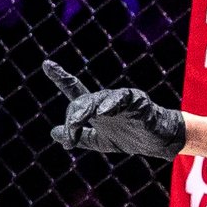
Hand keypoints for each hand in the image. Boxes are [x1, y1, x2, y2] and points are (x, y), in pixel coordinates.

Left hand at [43, 60, 185, 157]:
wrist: (158, 141)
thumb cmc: (130, 136)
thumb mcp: (99, 141)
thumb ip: (80, 136)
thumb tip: (54, 132)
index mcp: (96, 108)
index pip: (76, 91)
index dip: (62, 78)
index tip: (47, 65)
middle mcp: (106, 100)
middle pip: (82, 101)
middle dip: (73, 117)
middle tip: (69, 136)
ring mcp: (122, 100)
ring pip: (98, 100)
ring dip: (85, 112)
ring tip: (76, 123)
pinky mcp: (139, 103)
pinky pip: (123, 99)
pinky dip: (111, 104)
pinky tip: (102, 112)